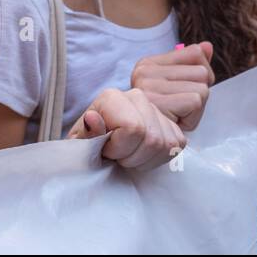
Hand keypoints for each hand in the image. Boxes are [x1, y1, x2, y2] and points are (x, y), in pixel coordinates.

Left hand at [67, 88, 185, 170]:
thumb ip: (86, 135)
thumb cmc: (87, 147)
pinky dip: (157, 159)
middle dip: (132, 158)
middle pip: (151, 138)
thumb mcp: (80, 145)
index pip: (133, 128)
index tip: (106, 151)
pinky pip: (176, 146)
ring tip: (127, 156)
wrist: (98, 149)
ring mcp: (157, 109)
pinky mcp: (172, 124)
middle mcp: (137, 97)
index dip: (119, 149)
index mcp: (112, 98)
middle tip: (116, 157)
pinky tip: (141, 155)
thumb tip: (92, 118)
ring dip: (144, 160)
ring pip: (165, 144)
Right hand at [129, 42, 214, 130]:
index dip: (200, 75)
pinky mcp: (157, 103)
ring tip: (177, 117)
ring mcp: (149, 87)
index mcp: (148, 65)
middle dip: (199, 93)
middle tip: (180, 109)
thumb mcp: (176, 89)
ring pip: (202, 88)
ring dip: (196, 108)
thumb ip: (190, 65)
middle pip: (202, 72)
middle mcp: (145, 72)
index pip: (196, 53)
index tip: (183, 92)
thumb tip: (208, 46)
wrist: (136, 146)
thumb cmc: (160, 119)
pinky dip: (193, 117)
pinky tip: (177, 123)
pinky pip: (196, 102)